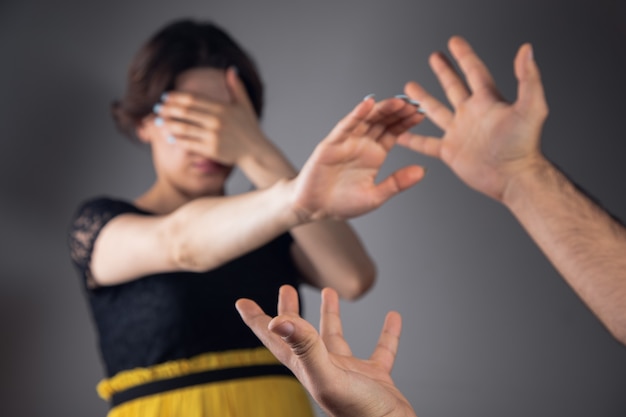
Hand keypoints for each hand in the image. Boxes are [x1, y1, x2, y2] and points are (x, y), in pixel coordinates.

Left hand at [154, 67, 267, 164]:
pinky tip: (170, 136)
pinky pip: (189, 143)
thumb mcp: (245, 105)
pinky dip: (177, 139)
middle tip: (158, 107)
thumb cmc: (249, 128)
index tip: (166, 96)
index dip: (176, 97)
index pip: (193, 99)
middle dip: (168, 109)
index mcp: (222, 108)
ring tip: (159, 121)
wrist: (255, 152)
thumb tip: (231, 69)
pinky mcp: (210, 150)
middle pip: (185, 112)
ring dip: (168, 124)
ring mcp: (213, 136)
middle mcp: (216, 122)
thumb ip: (236, 87)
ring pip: (184, 128)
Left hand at [236, 285, 416, 416]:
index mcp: (306, 368)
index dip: (257, 320)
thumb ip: (305, 347)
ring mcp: (349, 374)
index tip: (242, 302)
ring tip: (330, 292)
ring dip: (331, 316)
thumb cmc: (359, 413)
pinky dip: (386, 334)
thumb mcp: (328, 375)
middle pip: (300, 335)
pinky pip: (380, 350)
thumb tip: (277, 322)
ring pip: (335, 338)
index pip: (275, 339)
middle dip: (290, 311)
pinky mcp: (375, 378)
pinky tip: (392, 317)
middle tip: (285, 289)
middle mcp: (323, 368)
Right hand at [292, 96, 425, 220]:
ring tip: (397, 102)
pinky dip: (356, 114)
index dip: (406, 123)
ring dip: (381, 109)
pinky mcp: (332, 143)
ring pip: (367, 120)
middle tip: (414, 103)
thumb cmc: (342, 203)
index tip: (421, 114)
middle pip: (383, 122)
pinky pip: (346, 126)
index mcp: (375, 154)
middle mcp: (363, 143)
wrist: (314, 208)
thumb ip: (397, 183)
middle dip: (398, 112)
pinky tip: (368, 104)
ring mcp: (347, 141)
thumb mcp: (375, 196)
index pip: (394, 132)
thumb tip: (422, 171)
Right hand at [398, 36, 548, 200]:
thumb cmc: (524, 146)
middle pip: (454, 86)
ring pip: (436, 111)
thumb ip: (528, 78)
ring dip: (423, 98)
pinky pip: (426, 143)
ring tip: (410, 87)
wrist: (512, 177)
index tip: (454, 42)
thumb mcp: (531, 107)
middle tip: (435, 57)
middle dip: (444, 71)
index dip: (464, 56)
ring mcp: (459, 132)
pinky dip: (412, 139)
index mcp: (487, 101)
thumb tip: (526, 51)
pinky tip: (401, 133)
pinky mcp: (450, 151)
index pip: (474, 71)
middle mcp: (471, 115)